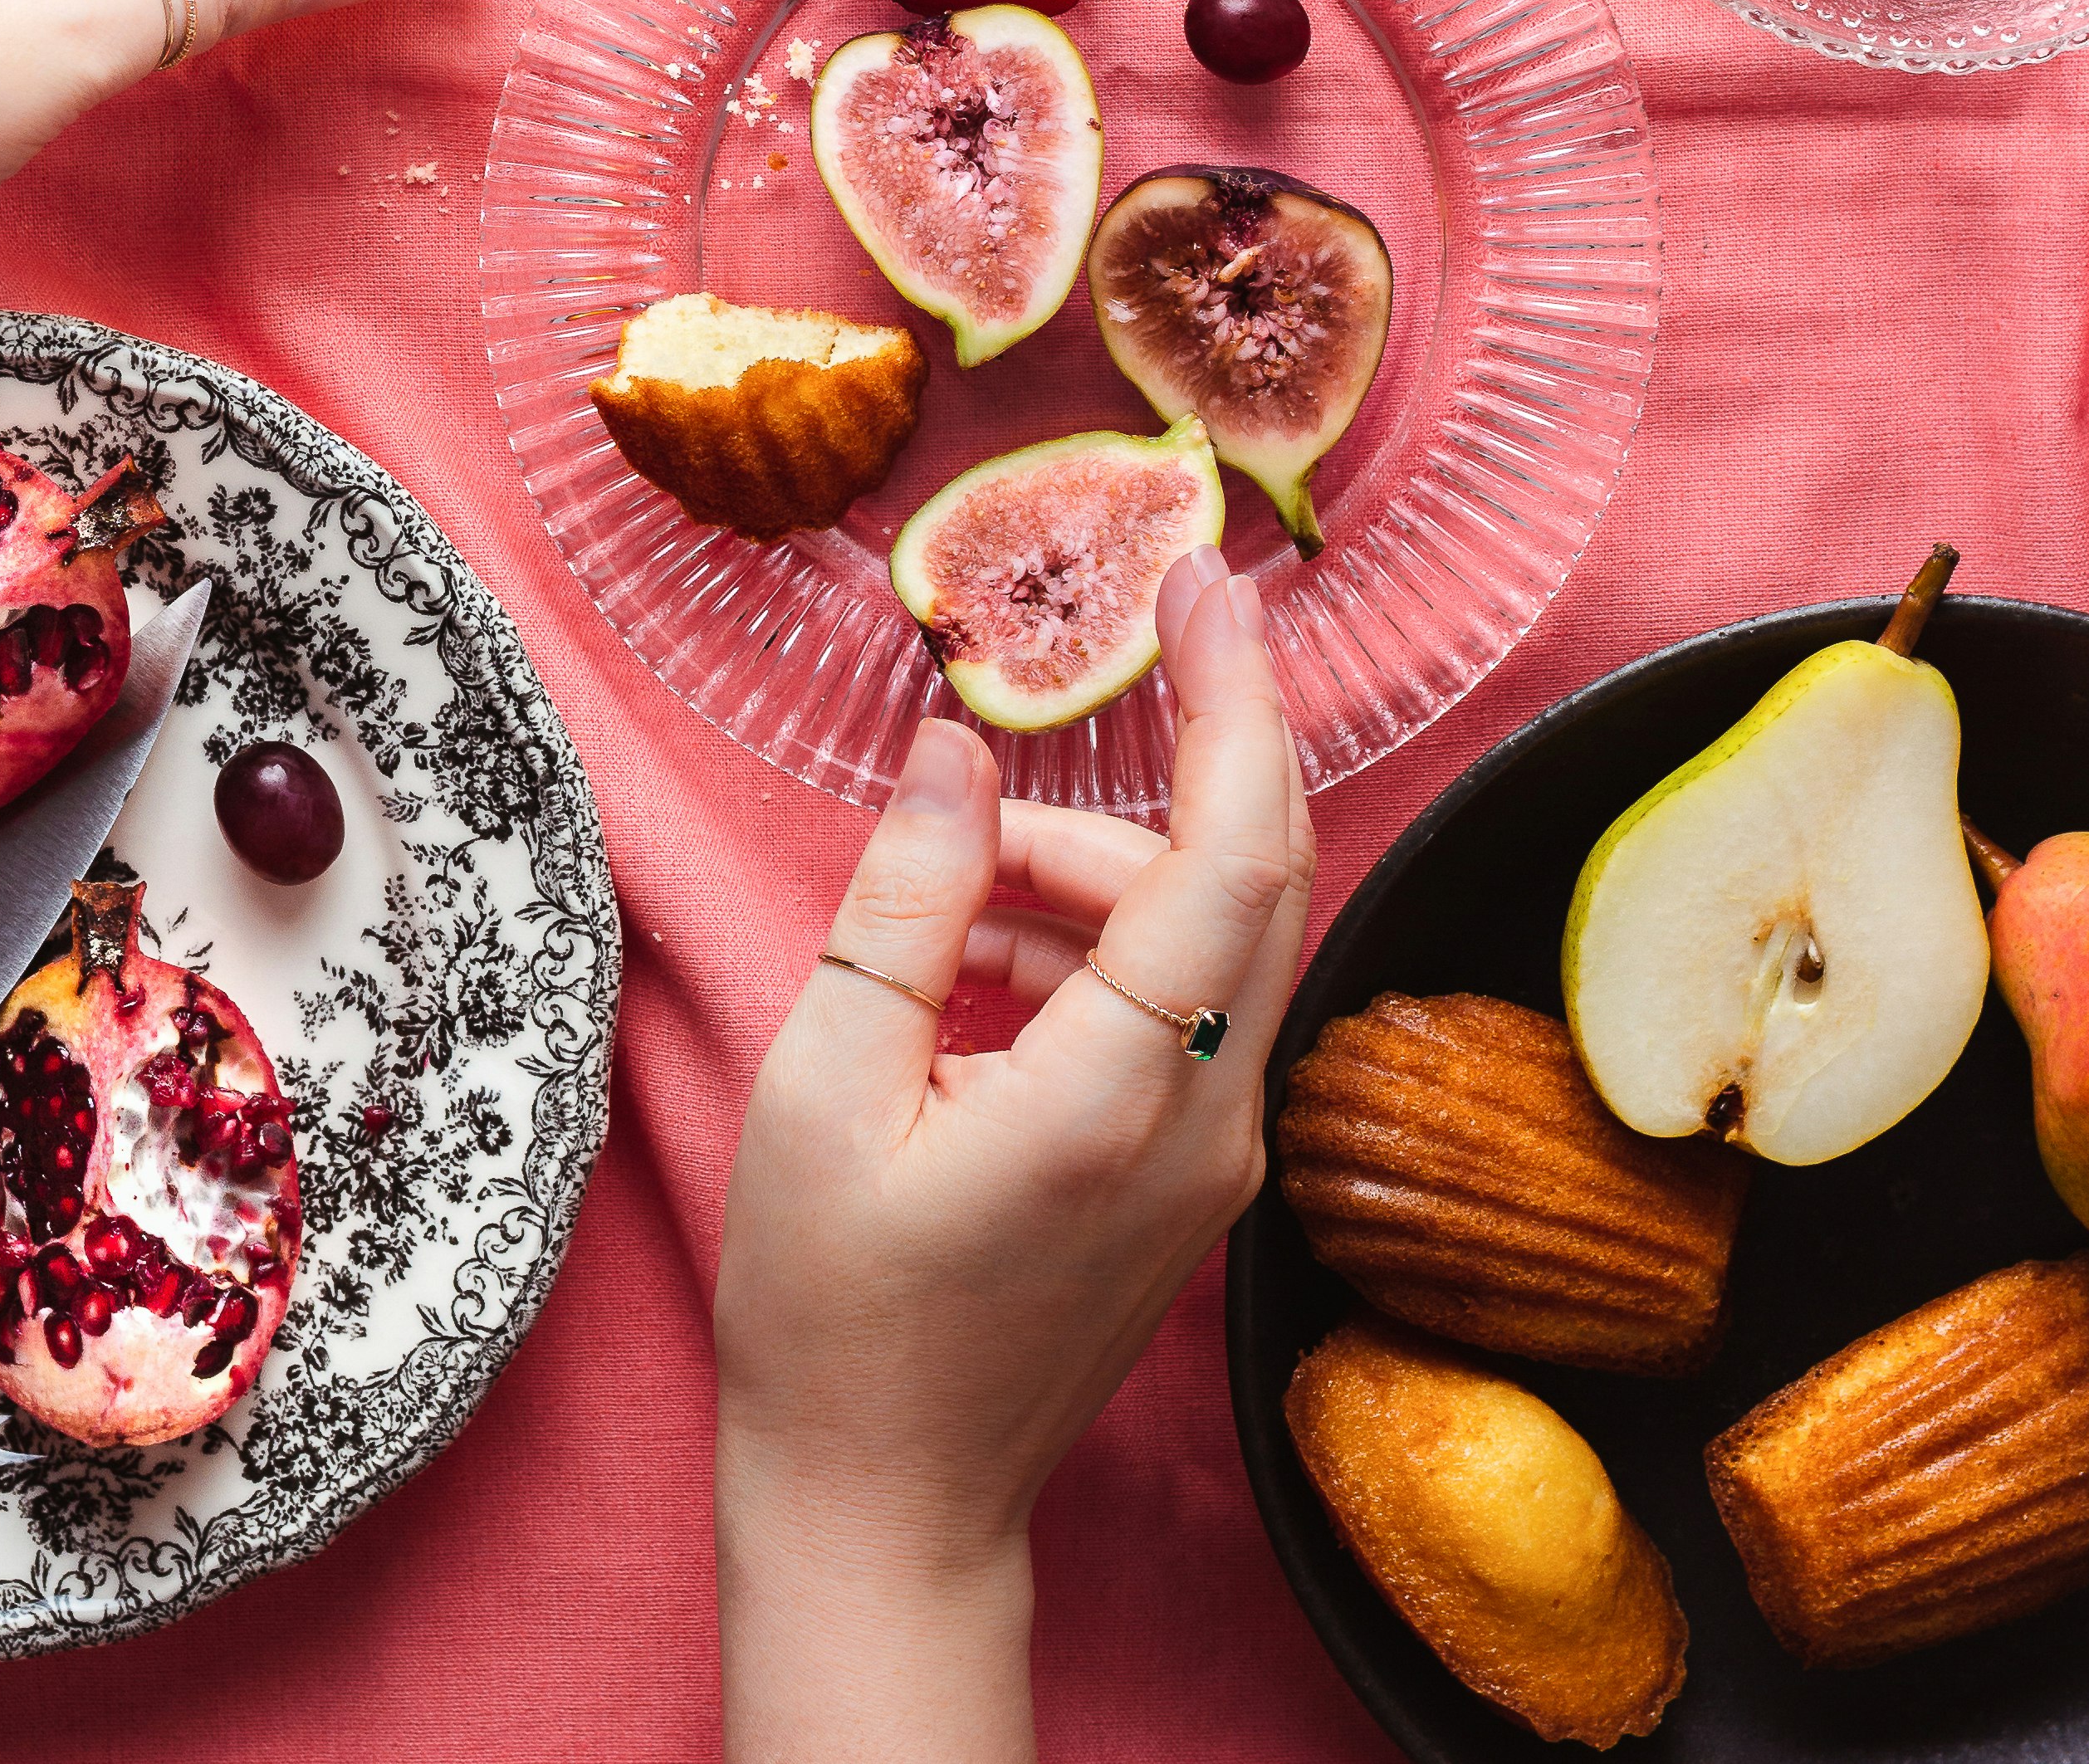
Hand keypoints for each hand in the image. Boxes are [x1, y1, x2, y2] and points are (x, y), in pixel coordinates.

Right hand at [714, 552, 1311, 1763]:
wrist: (884, 1505)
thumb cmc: (832, 1312)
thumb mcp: (824, 1081)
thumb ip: (903, 900)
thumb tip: (956, 747)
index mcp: (1118, 1096)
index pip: (1229, 853)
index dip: (1232, 700)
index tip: (1205, 582)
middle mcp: (1207, 1121)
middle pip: (1264, 872)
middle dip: (1215, 732)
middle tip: (1161, 615)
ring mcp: (1217, 1155)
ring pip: (1217, 931)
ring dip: (1105, 861)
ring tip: (951, 895)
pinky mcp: (1194, 1172)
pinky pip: (1185, 999)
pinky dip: (1099, 940)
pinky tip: (978, 969)